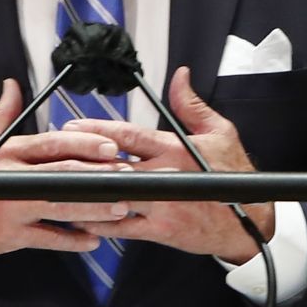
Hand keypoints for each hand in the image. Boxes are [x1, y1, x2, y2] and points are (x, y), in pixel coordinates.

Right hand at [0, 78, 127, 267]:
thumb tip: (11, 87)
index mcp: (6, 153)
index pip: (50, 144)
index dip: (83, 143)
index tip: (110, 145)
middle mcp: (11, 180)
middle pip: (61, 175)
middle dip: (97, 176)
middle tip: (125, 176)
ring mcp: (12, 210)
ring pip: (60, 208)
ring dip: (93, 209)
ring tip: (119, 207)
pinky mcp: (10, 237)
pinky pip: (47, 240)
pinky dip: (71, 241)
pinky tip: (93, 239)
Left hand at [63, 66, 274, 262]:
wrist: (250, 222)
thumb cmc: (234, 176)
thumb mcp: (220, 132)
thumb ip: (192, 105)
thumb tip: (180, 76)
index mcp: (174, 149)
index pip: (129, 135)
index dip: (97, 129)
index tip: (73, 125)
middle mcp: (164, 176)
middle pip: (113, 165)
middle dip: (81, 159)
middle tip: (55, 154)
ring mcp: (160, 204)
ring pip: (113, 196)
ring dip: (85, 191)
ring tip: (57, 185)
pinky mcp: (160, 229)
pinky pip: (121, 227)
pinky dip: (98, 222)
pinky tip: (80, 216)